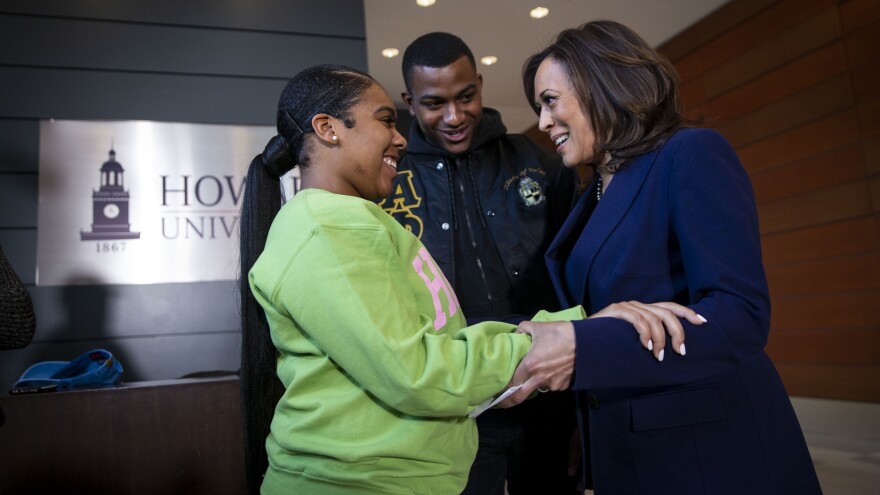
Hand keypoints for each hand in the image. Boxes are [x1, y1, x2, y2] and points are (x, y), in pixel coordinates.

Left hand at [497, 320, 574, 407]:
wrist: (587, 342)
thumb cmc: (561, 333)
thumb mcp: (538, 327)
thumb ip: (523, 329)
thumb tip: (516, 333)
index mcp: (530, 365)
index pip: (511, 383)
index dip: (503, 388)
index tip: (496, 391)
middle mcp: (539, 378)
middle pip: (520, 396)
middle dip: (509, 401)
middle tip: (502, 402)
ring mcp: (552, 384)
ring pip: (538, 387)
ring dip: (534, 382)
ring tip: (539, 370)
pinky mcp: (563, 386)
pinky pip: (551, 385)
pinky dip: (549, 380)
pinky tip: (553, 369)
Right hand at [590, 301, 705, 360]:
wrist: (579, 341)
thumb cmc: (607, 345)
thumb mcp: (632, 341)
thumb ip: (648, 339)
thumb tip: (670, 351)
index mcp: (643, 310)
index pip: (671, 306)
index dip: (688, 313)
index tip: (703, 323)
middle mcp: (637, 305)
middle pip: (667, 313)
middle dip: (678, 332)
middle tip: (679, 351)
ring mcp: (627, 307)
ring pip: (655, 319)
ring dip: (660, 340)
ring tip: (658, 356)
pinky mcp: (616, 311)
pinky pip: (638, 320)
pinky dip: (646, 334)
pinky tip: (646, 347)